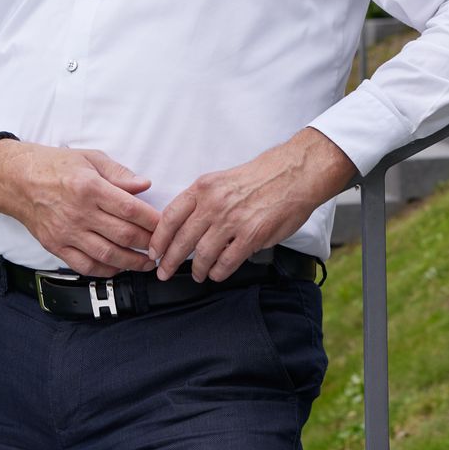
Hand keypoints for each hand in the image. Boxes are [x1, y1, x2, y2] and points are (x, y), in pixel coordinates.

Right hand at [0, 141, 160, 276]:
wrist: (16, 180)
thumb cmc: (54, 166)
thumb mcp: (90, 158)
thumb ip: (119, 173)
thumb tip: (144, 184)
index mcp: (89, 187)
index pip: (130, 209)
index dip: (153, 221)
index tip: (166, 225)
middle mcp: (78, 213)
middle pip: (123, 235)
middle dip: (148, 244)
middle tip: (162, 246)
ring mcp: (66, 232)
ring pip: (107, 255)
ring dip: (132, 262)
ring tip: (147, 262)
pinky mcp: (56, 246)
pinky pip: (84, 266)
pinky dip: (105, 271)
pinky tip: (118, 268)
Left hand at [150, 127, 357, 281]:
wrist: (294, 174)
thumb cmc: (261, 177)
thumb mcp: (222, 180)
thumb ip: (203, 202)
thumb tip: (188, 228)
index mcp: (203, 188)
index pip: (170, 216)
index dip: (158, 238)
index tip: (154, 251)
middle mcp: (213, 204)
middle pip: (181, 239)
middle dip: (169, 261)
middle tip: (164, 272)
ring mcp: (231, 221)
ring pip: (202, 255)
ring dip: (197, 270)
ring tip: (198, 275)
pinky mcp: (250, 236)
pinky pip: (226, 262)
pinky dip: (219, 272)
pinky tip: (218, 273)